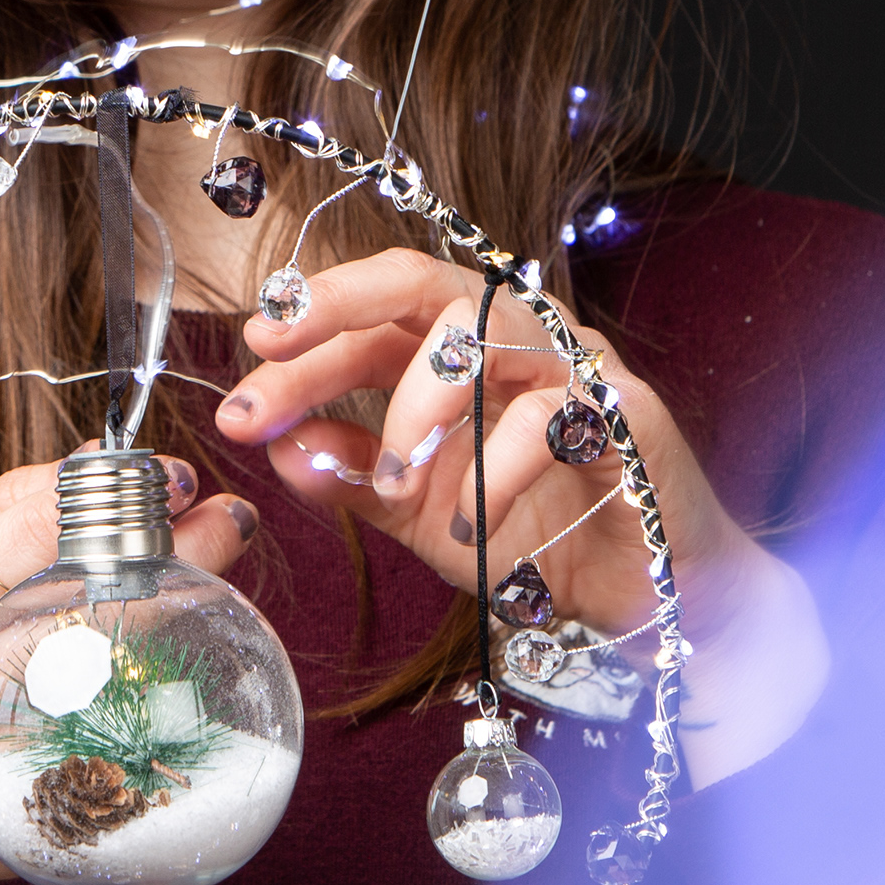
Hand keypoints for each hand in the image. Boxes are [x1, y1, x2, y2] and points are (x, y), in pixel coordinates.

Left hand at [216, 251, 825, 782]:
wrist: (645, 601)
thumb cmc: (536, 539)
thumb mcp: (422, 515)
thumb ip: (355, 478)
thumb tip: (277, 446)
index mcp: (461, 354)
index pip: (371, 321)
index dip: (301, 346)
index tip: (239, 389)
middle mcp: (518, 339)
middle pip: (422, 283)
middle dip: (337, 312)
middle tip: (271, 357)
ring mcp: (577, 366)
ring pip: (485, 335)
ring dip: (418, 407)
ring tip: (396, 483)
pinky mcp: (631, 413)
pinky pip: (552, 415)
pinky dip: (495, 470)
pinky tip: (466, 525)